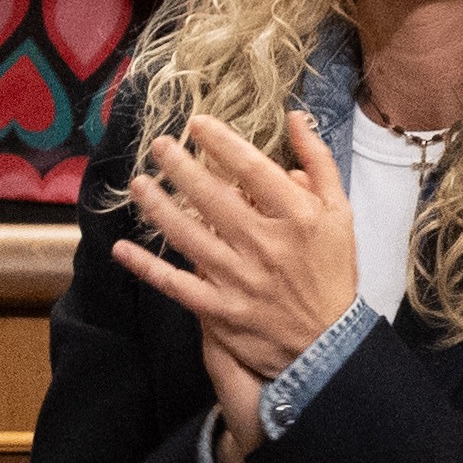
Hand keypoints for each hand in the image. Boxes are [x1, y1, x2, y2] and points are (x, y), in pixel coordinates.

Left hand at [114, 107, 365, 462]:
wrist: (330, 344)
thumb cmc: (332, 272)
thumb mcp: (340, 213)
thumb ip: (319, 163)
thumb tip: (293, 119)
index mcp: (298, 217)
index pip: (252, 168)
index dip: (221, 142)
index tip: (197, 123)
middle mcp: (266, 244)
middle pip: (213, 197)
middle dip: (180, 167)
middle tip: (158, 146)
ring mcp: (240, 279)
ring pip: (189, 235)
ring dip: (158, 208)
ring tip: (139, 184)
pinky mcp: (220, 310)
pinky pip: (176, 284)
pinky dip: (147, 268)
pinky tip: (122, 249)